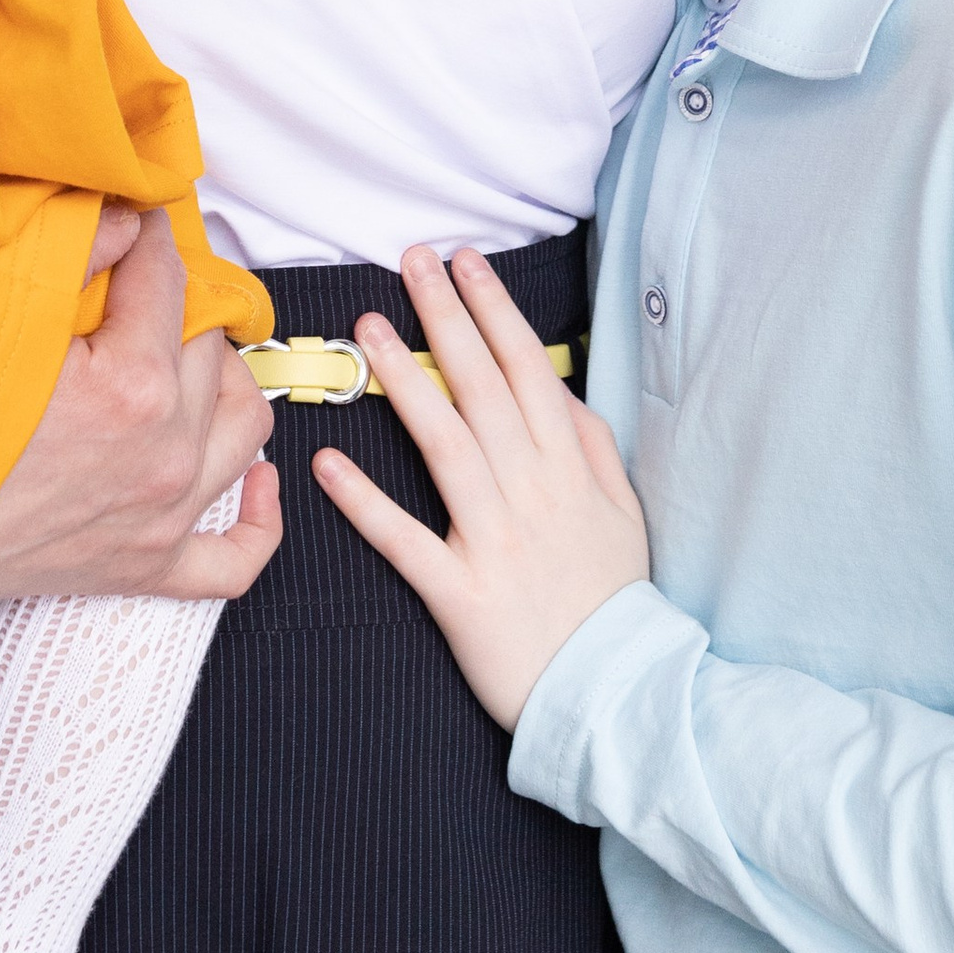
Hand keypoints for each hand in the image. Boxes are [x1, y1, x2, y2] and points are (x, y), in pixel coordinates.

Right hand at [0, 211, 280, 607]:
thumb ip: (68, 257)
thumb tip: (124, 216)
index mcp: (133, 388)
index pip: (166, 280)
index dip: (148, 237)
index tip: (135, 221)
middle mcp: (165, 455)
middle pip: (209, 350)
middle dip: (178, 309)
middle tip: (138, 291)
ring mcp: (161, 518)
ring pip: (246, 430)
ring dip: (224, 385)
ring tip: (187, 359)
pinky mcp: (145, 570)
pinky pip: (236, 559)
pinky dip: (258, 517)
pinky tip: (256, 478)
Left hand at [310, 244, 651, 724]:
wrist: (616, 691)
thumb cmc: (613, 599)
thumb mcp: (623, 513)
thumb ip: (592, 447)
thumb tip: (560, 393)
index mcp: (567, 469)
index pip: (526, 370)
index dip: (494, 311)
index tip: (466, 263)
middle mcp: (531, 492)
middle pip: (483, 388)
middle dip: (447, 318)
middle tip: (414, 261)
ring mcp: (495, 540)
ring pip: (444, 445)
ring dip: (405, 383)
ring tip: (369, 331)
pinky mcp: (461, 593)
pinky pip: (406, 541)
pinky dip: (365, 503)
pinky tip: (330, 463)